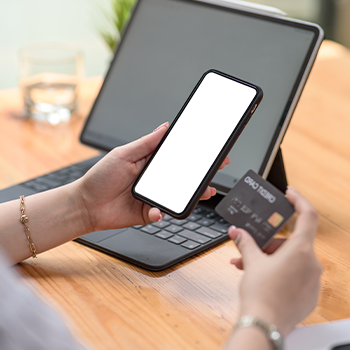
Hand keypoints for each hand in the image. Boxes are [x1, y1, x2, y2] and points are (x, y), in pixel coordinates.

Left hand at [76, 122, 229, 231]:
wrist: (85, 205)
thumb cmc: (100, 177)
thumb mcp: (122, 154)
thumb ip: (146, 143)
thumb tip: (165, 127)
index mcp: (149, 162)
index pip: (176, 155)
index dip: (193, 152)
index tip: (210, 149)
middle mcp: (154, 179)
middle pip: (182, 176)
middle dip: (201, 173)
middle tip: (217, 167)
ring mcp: (153, 196)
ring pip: (178, 195)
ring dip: (194, 194)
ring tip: (205, 191)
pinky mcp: (148, 212)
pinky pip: (162, 212)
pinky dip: (162, 212)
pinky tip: (159, 210)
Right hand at [228, 187, 322, 335]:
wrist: (264, 325)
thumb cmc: (261, 294)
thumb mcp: (252, 262)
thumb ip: (245, 243)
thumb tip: (237, 232)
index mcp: (301, 251)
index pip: (308, 216)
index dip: (299, 200)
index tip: (290, 193)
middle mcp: (312, 264)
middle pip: (292, 242)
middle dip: (269, 243)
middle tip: (251, 246)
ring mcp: (313, 280)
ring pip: (292, 259)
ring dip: (270, 258)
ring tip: (248, 265)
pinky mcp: (310, 294)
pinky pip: (295, 274)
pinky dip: (280, 271)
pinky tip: (263, 276)